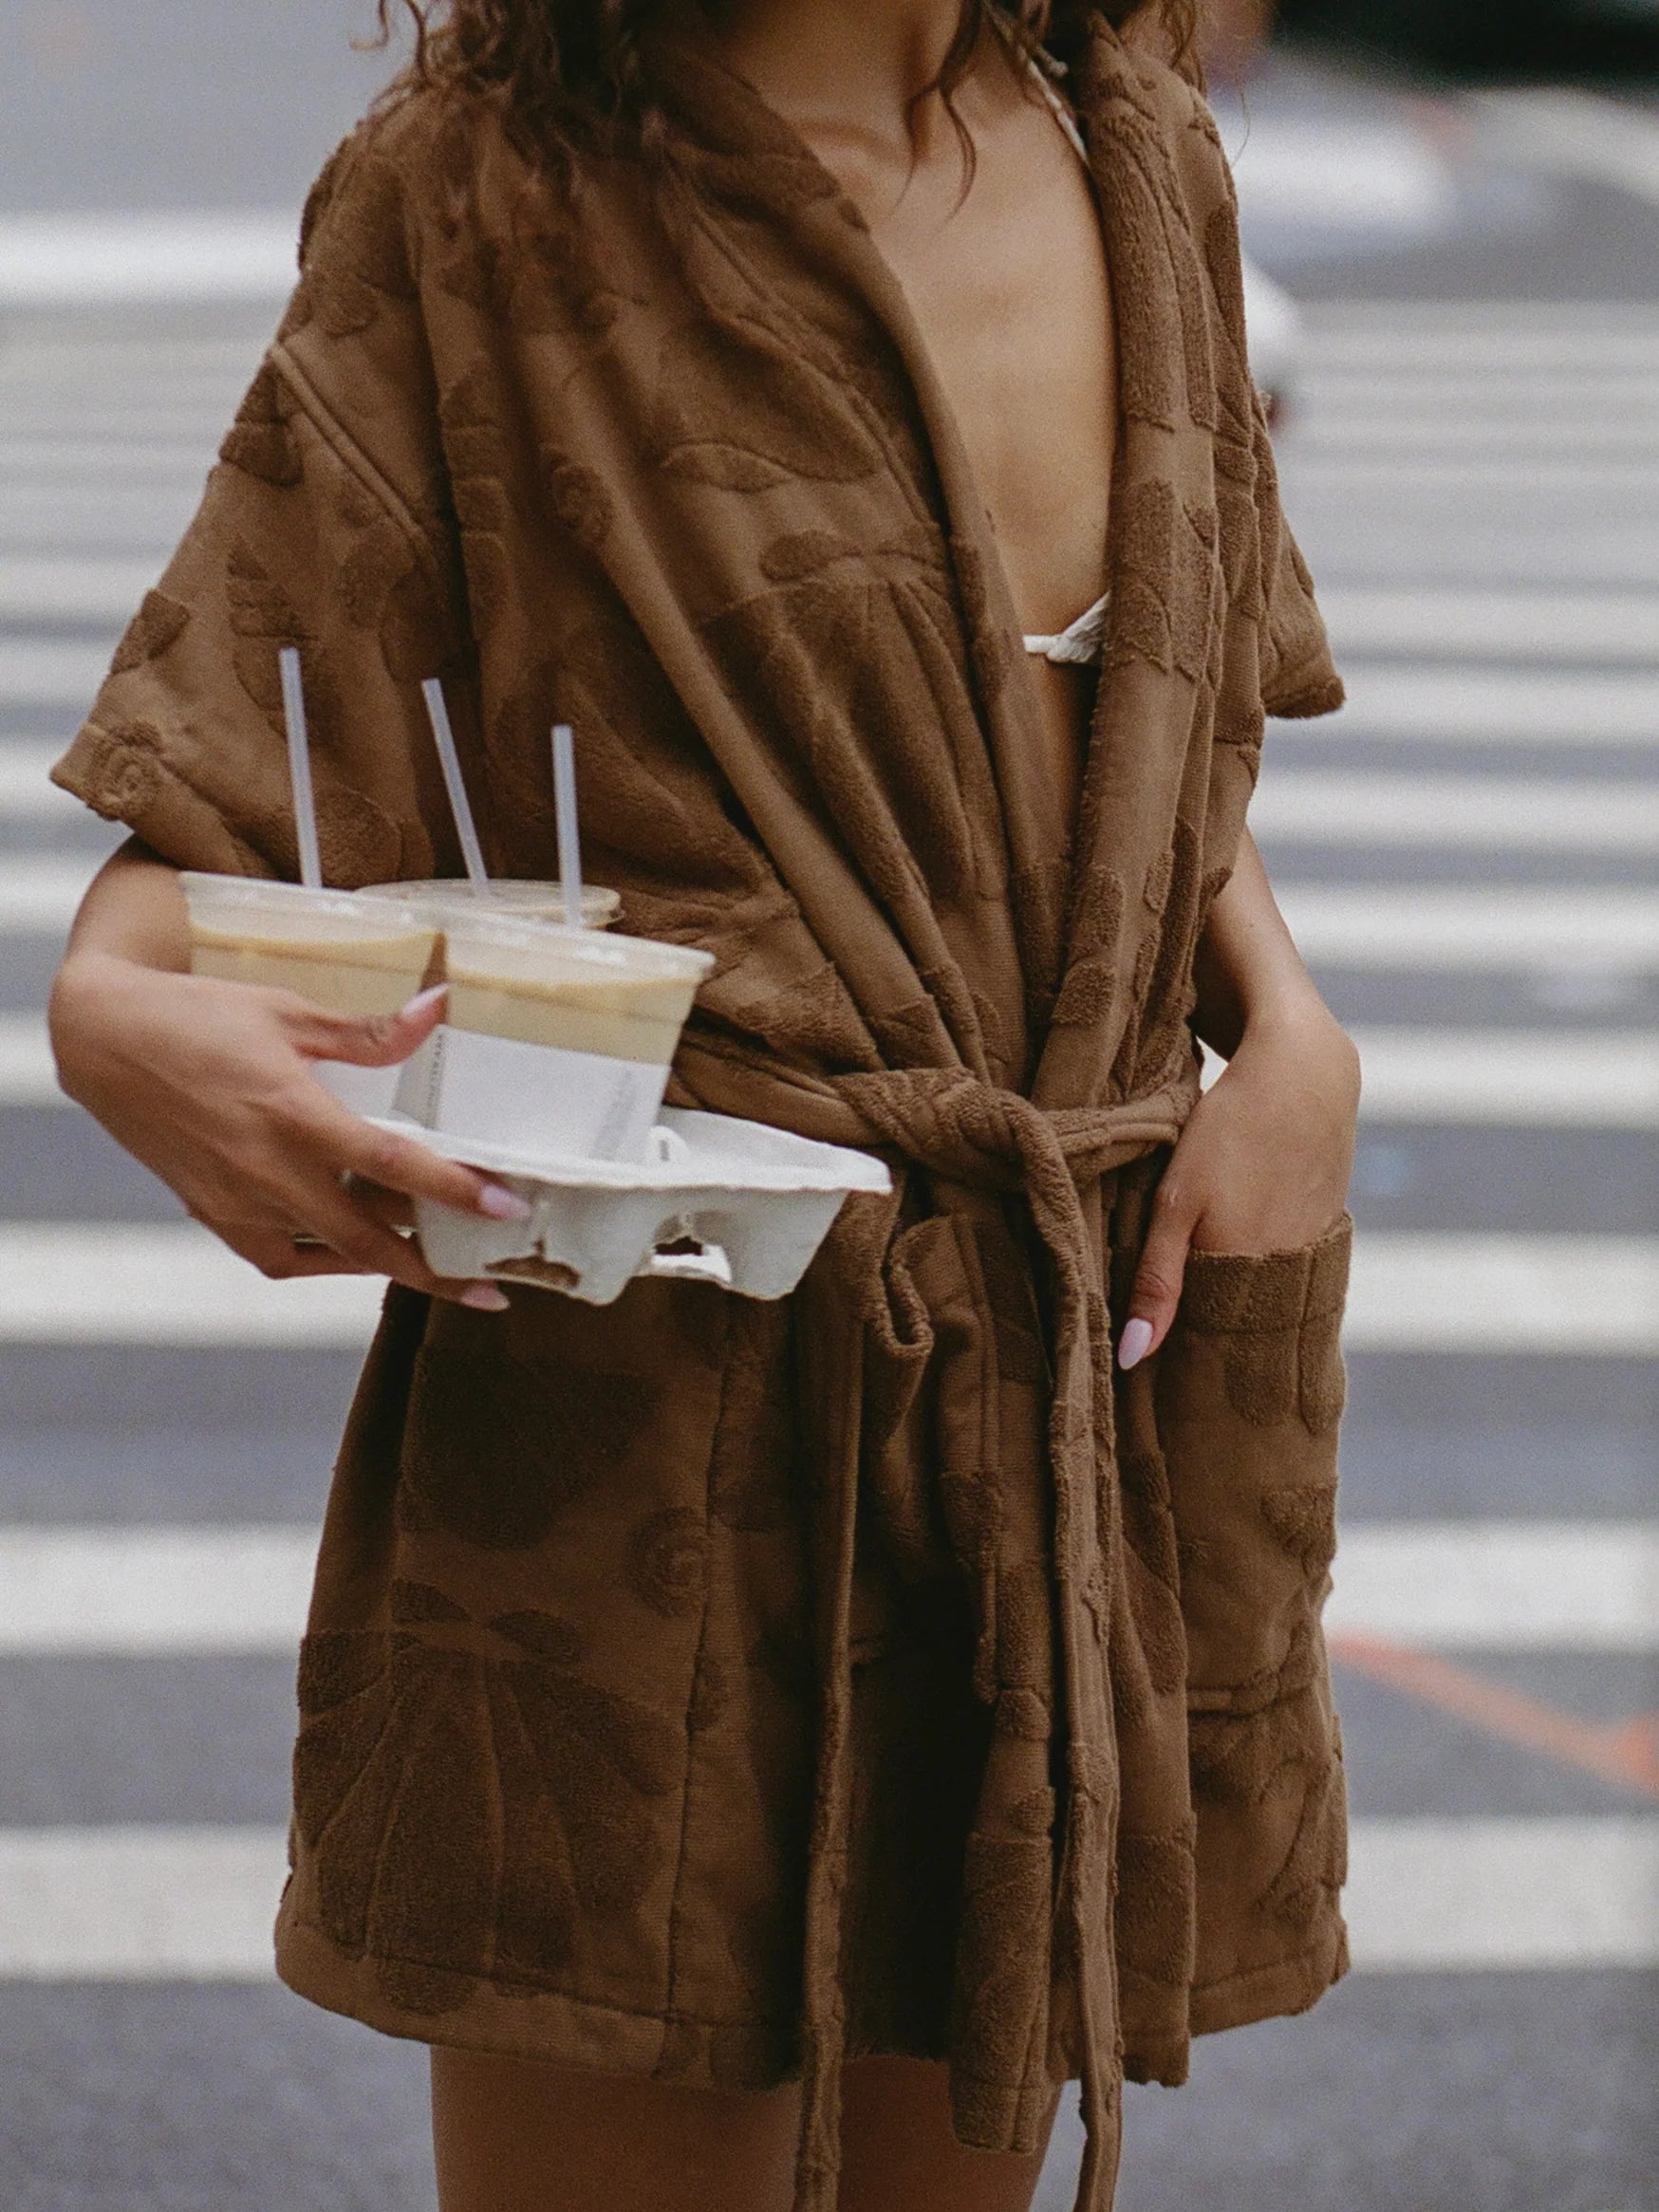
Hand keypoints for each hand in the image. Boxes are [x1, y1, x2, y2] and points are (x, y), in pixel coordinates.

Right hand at [49, 953, 528, 1308]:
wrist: (106, 1043)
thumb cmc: (201, 1018)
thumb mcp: (289, 1012)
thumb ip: (369, 1029)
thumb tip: (439, 1009)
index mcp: (295, 1114)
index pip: (394, 1165)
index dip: (456, 1191)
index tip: (509, 1208)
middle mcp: (269, 1170)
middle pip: (371, 1238)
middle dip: (438, 1270)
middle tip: (493, 1289)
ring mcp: (239, 1201)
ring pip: (331, 1257)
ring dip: (390, 1269)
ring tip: (442, 1278)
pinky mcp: (214, 1215)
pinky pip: (284, 1259)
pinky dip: (327, 1263)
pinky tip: (360, 1256)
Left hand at [1119, 1009, 1359, 1368]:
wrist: (1305, 1074)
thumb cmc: (1229, 1133)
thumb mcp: (1176, 1203)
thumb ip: (1156, 1280)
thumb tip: (1132, 1357)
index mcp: (1243, 1273)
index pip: (1208, 1346)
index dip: (1177, 1359)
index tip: (1148, 1379)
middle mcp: (1285, 1275)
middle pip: (1238, 1327)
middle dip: (1204, 1339)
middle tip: (1165, 1353)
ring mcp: (1311, 1251)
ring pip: (1262, 1297)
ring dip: (1232, 1305)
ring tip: (1198, 1307)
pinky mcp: (1325, 1228)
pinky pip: (1287, 1270)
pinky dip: (1259, 1272)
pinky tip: (1239, 1259)